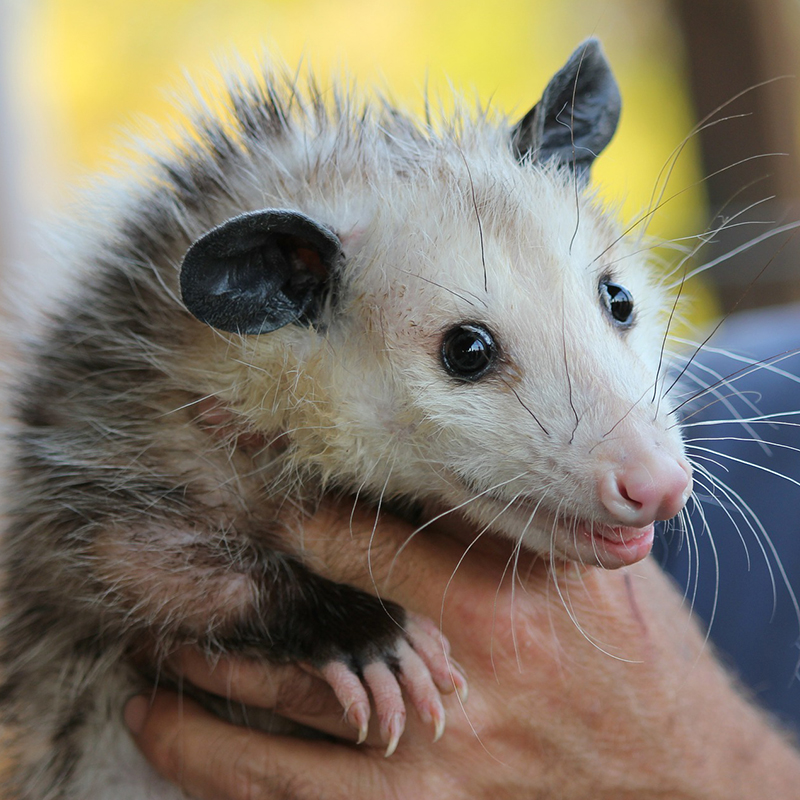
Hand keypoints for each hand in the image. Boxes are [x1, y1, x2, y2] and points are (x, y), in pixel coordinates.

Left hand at [125, 502, 799, 798]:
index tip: (227, 469)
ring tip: (147, 676)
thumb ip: (514, 524)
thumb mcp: (591, 572)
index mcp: (496, 595)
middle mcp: (455, 674)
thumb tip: (443, 473)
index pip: (357, 532)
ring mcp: (431, 758)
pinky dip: (232, 781)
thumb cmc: (640, 661)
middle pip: (301, 625)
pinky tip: (185, 755)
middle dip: (220, 596)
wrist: (681, 780)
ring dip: (201, 703)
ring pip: (281, 737)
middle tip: (156, 568)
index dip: (282, 496)